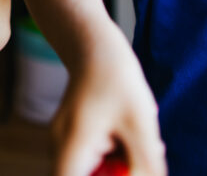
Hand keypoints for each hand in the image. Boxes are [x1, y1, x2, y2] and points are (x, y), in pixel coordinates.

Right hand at [51, 23, 165, 175]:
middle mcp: (61, 148)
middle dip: (116, 174)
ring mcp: (65, 141)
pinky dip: (114, 155)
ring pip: (91, 170)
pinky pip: (91, 157)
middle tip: (144, 158)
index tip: (123, 173)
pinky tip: (131, 136)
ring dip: (118, 166)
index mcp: (72, 147)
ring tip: (142, 142)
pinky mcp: (73, 135)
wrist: (94, 43)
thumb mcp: (141, 126)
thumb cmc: (116, 79)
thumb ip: (146, 164)